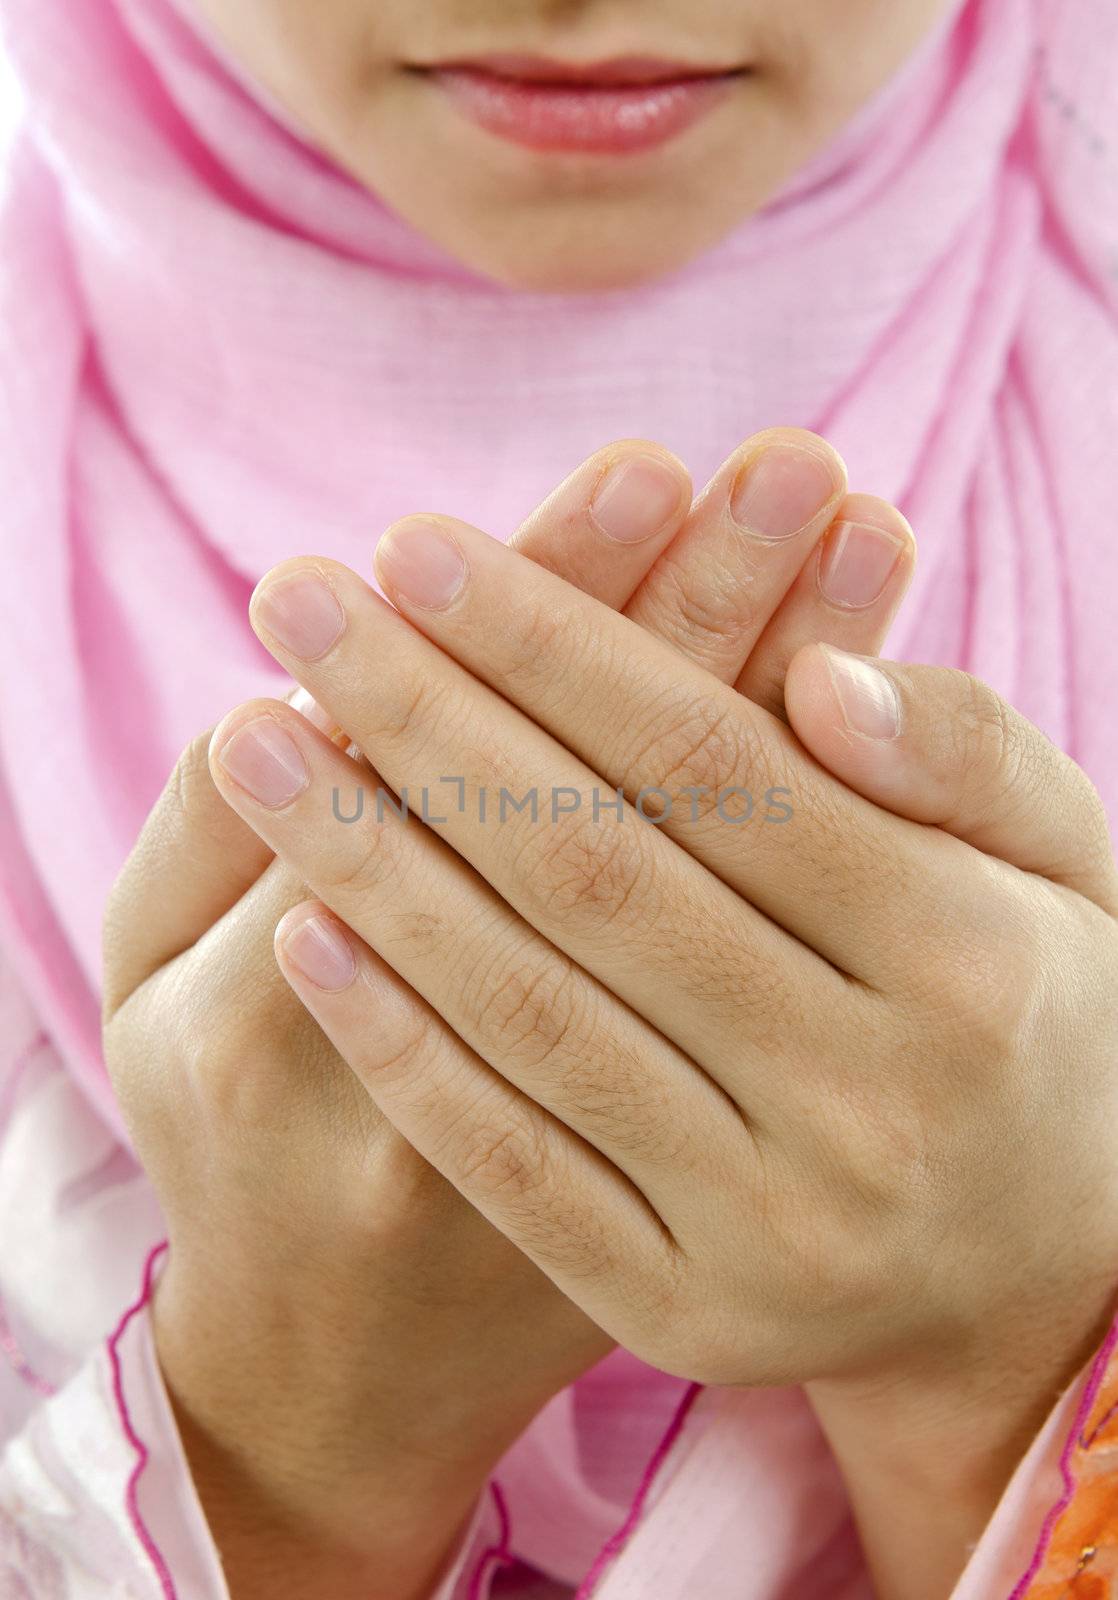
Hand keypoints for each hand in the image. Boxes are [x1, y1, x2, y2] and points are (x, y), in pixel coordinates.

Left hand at [208, 502, 1117, 1598]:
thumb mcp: (1063, 861)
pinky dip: (400, 1042)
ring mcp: (768, 1229)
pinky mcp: (685, 1312)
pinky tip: (302, 926)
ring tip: (251, 737)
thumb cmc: (1033, 1015)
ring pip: (530, 1013)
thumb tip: (816, 672)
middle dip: (423, 718)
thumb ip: (963, 752)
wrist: (1036, 1273)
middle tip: (293, 596)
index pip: (718, 766)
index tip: (418, 545)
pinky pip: (516, 1166)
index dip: (557, 644)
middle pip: (594, 873)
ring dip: (368, 862)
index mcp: (970, 961)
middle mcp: (868, 1106)